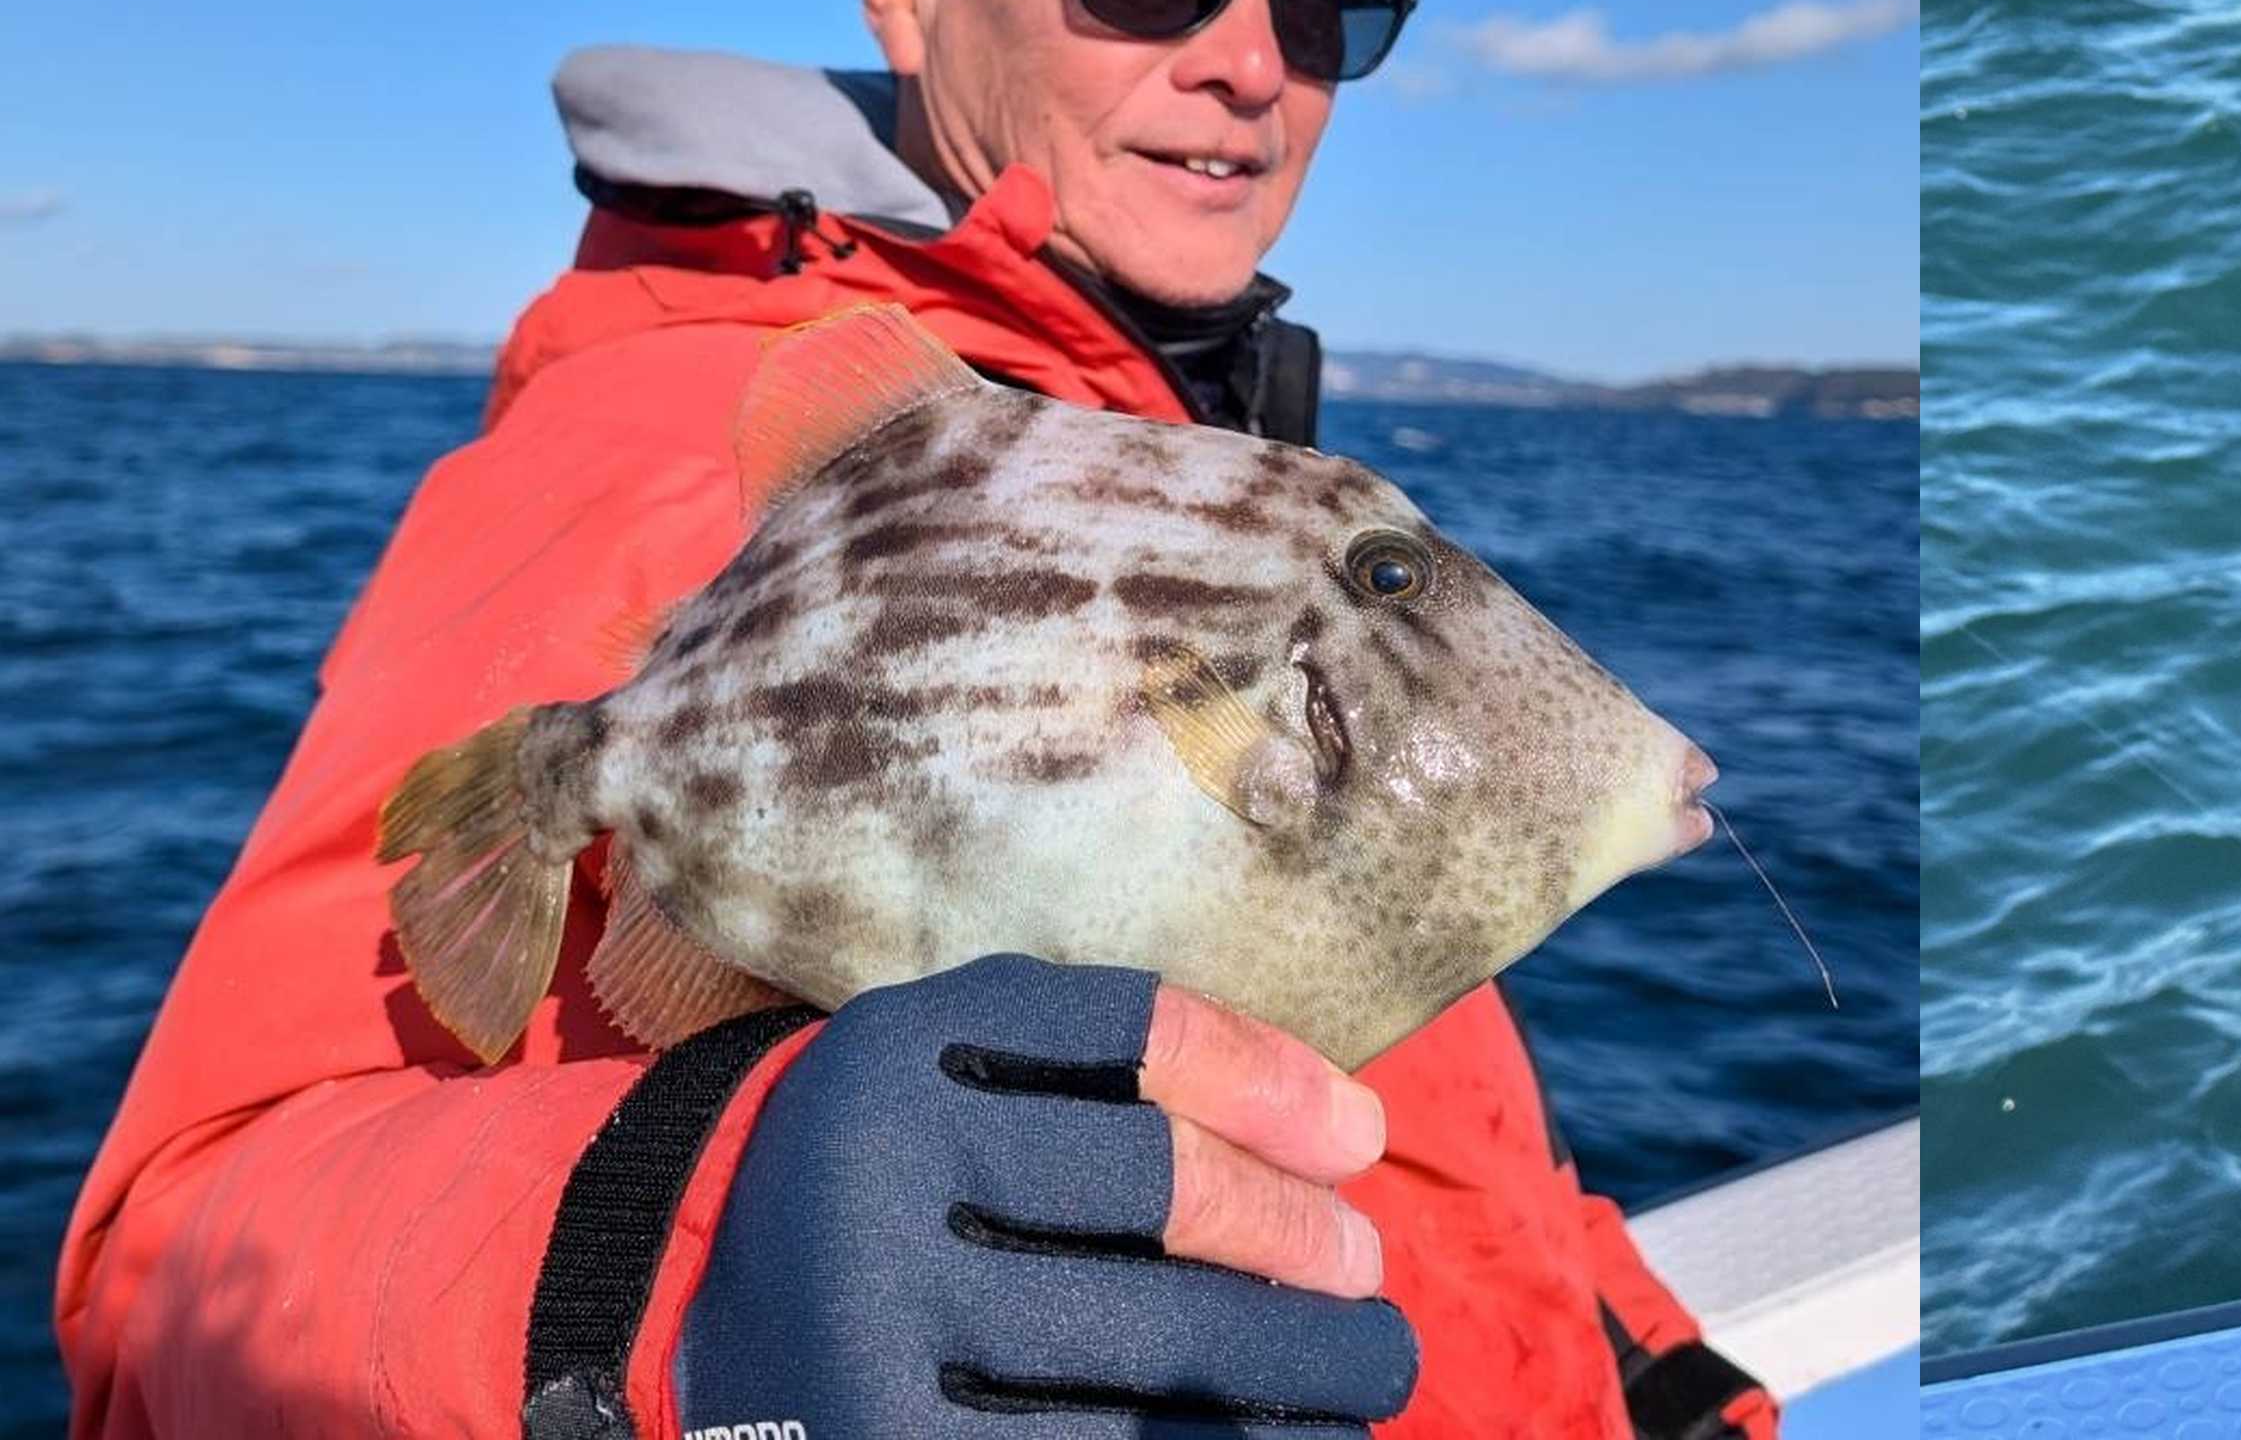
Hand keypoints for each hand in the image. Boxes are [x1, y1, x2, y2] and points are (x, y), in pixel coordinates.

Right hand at [672, 954, 1417, 1436]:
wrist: (691, 1305)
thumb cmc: (897, 1170)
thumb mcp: (970, 1067)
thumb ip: (1137, 1061)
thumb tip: (1351, 1134)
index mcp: (905, 1060)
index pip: (1138, 1044)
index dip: (1272, 1088)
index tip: (1364, 1141)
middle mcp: (883, 1189)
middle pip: (1160, 1198)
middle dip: (1295, 1245)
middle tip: (1368, 1280)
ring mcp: (879, 1343)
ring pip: (1147, 1354)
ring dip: (1289, 1374)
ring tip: (1370, 1374)